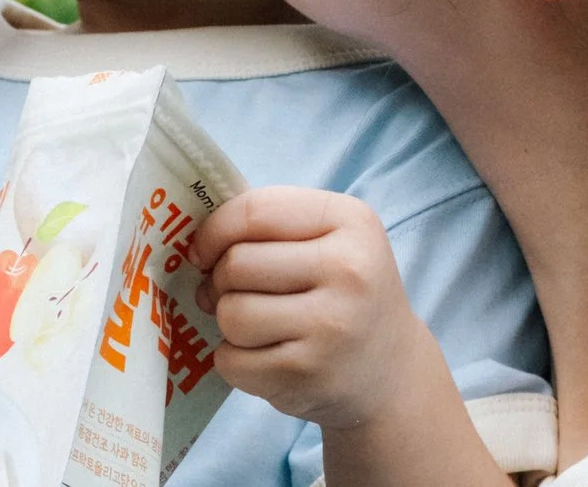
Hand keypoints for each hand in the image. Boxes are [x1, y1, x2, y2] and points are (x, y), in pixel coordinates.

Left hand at [189, 187, 436, 432]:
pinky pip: (232, 360)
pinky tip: (263, 356)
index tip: (202, 251)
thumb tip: (196, 243)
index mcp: (351, 222)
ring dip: (229, 322)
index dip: (214, 230)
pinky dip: (234, 359)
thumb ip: (273, 225)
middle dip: (220, 280)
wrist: (391, 374)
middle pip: (236, 265)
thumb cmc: (345, 294)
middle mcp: (348, 271)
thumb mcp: (331, 239)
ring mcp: (330, 327)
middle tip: (231, 292)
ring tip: (254, 325)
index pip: (255, 211)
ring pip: (231, 314)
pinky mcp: (307, 375)